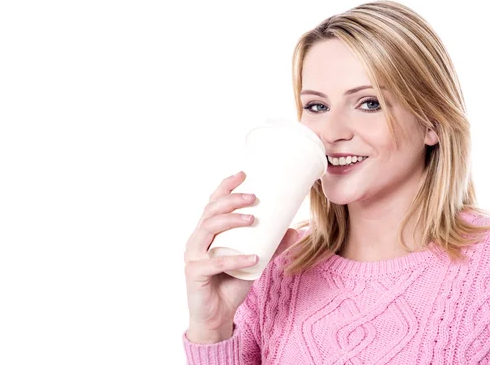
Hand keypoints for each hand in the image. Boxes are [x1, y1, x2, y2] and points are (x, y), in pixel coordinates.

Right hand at [184, 171, 298, 342]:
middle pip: (210, 211)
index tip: (244, 174)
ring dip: (231, 220)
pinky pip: (215, 263)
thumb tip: (296, 229)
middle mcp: (197, 240)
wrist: (217, 316)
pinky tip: (254, 258)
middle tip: (254, 197)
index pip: (212, 202)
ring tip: (253, 218)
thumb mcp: (255, 261)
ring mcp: (193, 256)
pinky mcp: (194, 273)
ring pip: (208, 229)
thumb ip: (271, 246)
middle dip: (232, 200)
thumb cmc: (231, 283)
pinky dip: (236, 258)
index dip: (225, 186)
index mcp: (207, 232)